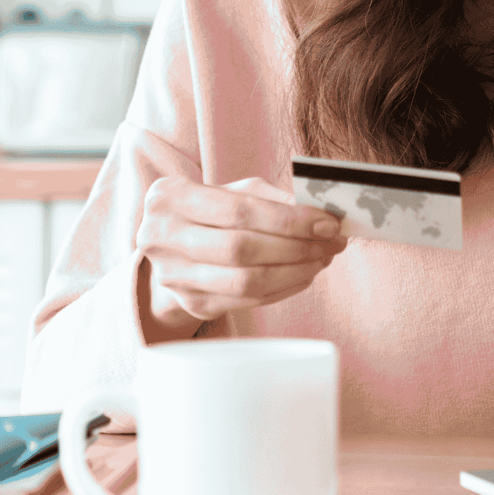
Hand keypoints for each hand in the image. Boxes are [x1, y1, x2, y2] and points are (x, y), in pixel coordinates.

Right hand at [135, 175, 347, 342]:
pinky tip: (304, 275)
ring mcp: (174, 276)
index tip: (328, 222)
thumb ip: (272, 197)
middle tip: (332, 242)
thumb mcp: (232, 191)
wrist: (172, 246)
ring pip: (246, 281)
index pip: (239, 210)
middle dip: (297, 247)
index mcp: (169, 197)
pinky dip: (284, 288)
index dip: (289, 219)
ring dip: (295, 271)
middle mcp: (161, 237)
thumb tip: (321, 213)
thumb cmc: (211, 211)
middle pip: (242, 249)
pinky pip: (248, 302)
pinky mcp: (192, 304)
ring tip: (322, 258)